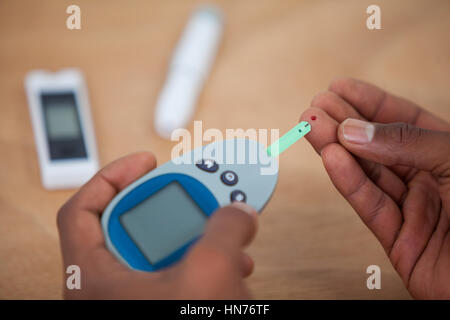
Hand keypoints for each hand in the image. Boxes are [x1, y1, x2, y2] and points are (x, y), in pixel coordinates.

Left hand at [57, 152, 257, 298]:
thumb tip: (239, 211)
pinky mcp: (165, 306)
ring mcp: (139, 300)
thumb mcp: (207, 276)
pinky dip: (207, 259)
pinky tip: (234, 262)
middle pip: (133, 225)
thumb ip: (225, 231)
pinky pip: (182, 271)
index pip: (83, 210)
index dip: (111, 177)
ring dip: (199, 232)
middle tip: (195, 189)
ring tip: (226, 222)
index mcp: (96, 278)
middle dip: (172, 205)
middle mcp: (111, 287)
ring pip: (164, 249)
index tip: (145, 162)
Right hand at [300, 78, 449, 298]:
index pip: (405, 120)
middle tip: (315, 107)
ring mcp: (415, 210)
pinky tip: (330, 159)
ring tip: (311, 126)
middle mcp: (431, 179)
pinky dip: (348, 183)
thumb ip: (408, 144)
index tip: (340, 88)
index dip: (371, 102)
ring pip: (369, 175)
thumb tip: (353, 131)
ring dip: (337, 149)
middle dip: (345, 124)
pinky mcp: (401, 242)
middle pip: (379, 147)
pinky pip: (371, 207)